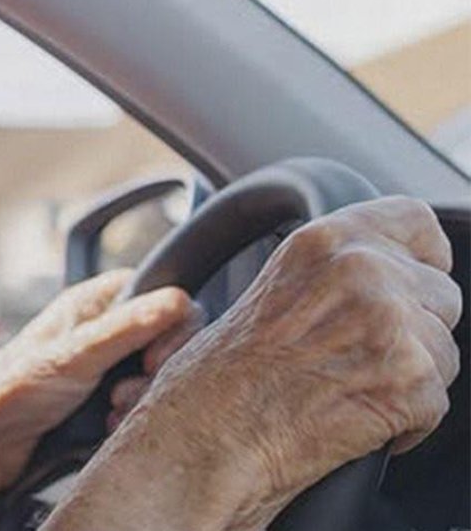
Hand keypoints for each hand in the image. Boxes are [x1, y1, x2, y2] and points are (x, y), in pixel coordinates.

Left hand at [0, 268, 197, 530]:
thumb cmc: (10, 389)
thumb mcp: (75, 355)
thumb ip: (127, 328)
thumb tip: (176, 301)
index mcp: (90, 301)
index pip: (155, 290)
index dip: (169, 320)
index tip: (157, 355)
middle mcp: (98, 326)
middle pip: (161, 335)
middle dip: (155, 368)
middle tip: (127, 388)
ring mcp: (100, 360)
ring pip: (152, 371)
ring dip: (141, 395)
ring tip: (111, 409)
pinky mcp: (99, 393)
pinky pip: (136, 398)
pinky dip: (129, 413)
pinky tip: (108, 424)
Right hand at [48, 196, 460, 530]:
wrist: (208, 432)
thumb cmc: (221, 373)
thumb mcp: (275, 287)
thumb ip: (335, 272)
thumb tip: (390, 276)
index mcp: (325, 240)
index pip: (416, 220)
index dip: (421, 256)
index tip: (414, 278)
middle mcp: (363, 270)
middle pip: (442, 293)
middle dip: (415, 329)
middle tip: (360, 358)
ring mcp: (390, 323)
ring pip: (445, 352)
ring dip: (410, 379)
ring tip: (348, 391)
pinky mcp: (410, 379)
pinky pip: (438, 403)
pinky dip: (405, 424)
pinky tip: (355, 421)